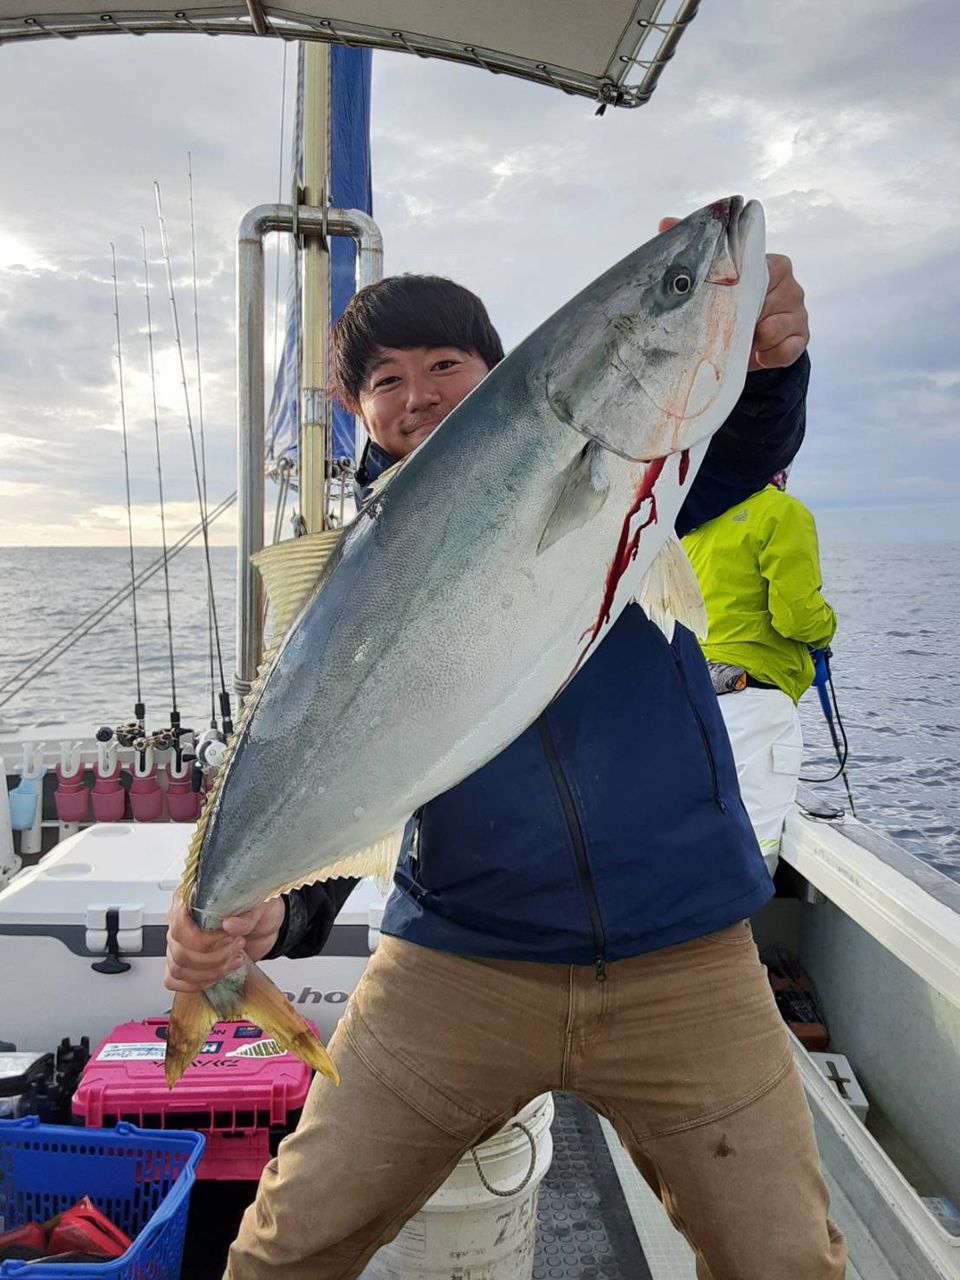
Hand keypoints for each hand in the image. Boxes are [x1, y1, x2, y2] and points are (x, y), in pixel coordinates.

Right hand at [164, 893, 285, 992]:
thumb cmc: (257, 910)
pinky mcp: (185, 961)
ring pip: (178, 967)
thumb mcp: (259, 906)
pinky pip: (175, 979)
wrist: (264, 926)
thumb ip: (245, 916)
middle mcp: (180, 920)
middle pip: (179, 950)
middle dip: (213, 957)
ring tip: (235, 960)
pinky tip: (219, 974)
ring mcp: (180, 942)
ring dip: (210, 971)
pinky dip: (197, 982)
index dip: (201, 937)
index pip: (178, 921)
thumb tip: (229, 925)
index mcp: (192, 897)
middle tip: (238, 947)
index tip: (227, 935)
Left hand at [658, 218, 808, 370]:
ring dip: (754, 339)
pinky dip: (771, 356)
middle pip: (768, 301)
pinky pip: (788, 350)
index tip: (722, 300)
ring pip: (776, 328)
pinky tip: (757, 354)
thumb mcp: (714, 283)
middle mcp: (789, 286)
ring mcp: (797, 312)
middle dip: (743, 318)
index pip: (761, 269)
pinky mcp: (801, 338)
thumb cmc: (730, 306)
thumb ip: (697, 255)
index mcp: (771, 265)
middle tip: (725, 324)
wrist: (746, 345)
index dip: (739, 288)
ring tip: (740, 341)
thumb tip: (665, 223)